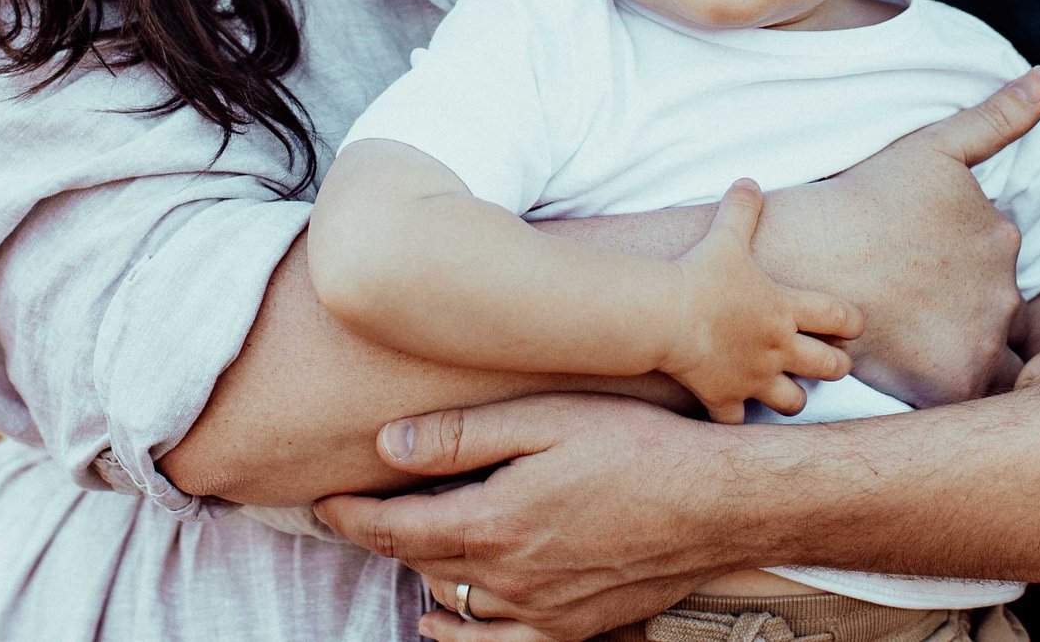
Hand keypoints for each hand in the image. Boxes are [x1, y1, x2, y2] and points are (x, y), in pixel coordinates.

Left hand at [317, 395, 751, 641]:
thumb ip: (460, 437)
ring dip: (423, 580)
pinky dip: (464, 635)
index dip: (350, 515)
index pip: (393, 530)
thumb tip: (387, 445)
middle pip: (419, 566)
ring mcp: (542, 615)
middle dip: (385, 539)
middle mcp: (509, 582)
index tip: (322, 500)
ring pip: (454, 608)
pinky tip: (449, 621)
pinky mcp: (575, 630)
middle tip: (364, 509)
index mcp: (492, 526)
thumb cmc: (636, 447)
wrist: (717, 504)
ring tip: (407, 549)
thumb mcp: (543, 420)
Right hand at [663, 180, 860, 422]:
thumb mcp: (726, 236)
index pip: (841, 317)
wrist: (666, 315)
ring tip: (783, 387)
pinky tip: (731, 408)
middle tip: (825, 360)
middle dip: (835, 366)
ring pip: (794, 403)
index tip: (850, 325)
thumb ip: (742, 209)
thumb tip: (748, 181)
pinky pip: (738, 422)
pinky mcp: (724, 398)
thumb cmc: (700, 274)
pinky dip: (737, 418)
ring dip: (792, 397)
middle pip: (831, 368)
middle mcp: (779, 348)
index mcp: (786, 309)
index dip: (853, 323)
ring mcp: (753, 377)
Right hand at [771, 68, 1039, 405]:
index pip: (996, 264)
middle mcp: (1005, 288)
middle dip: (957, 308)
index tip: (913, 263)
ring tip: (900, 330)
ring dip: (953, 344)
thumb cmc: (861, 198)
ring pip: (984, 351)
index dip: (955, 268)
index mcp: (1002, 236)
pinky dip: (942, 382)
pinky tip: (907, 362)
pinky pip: (966, 394)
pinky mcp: (955, 381)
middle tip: (900, 297)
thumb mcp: (933, 146)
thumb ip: (996, 117)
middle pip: (993, 311)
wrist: (803, 254)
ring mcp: (982, 337)